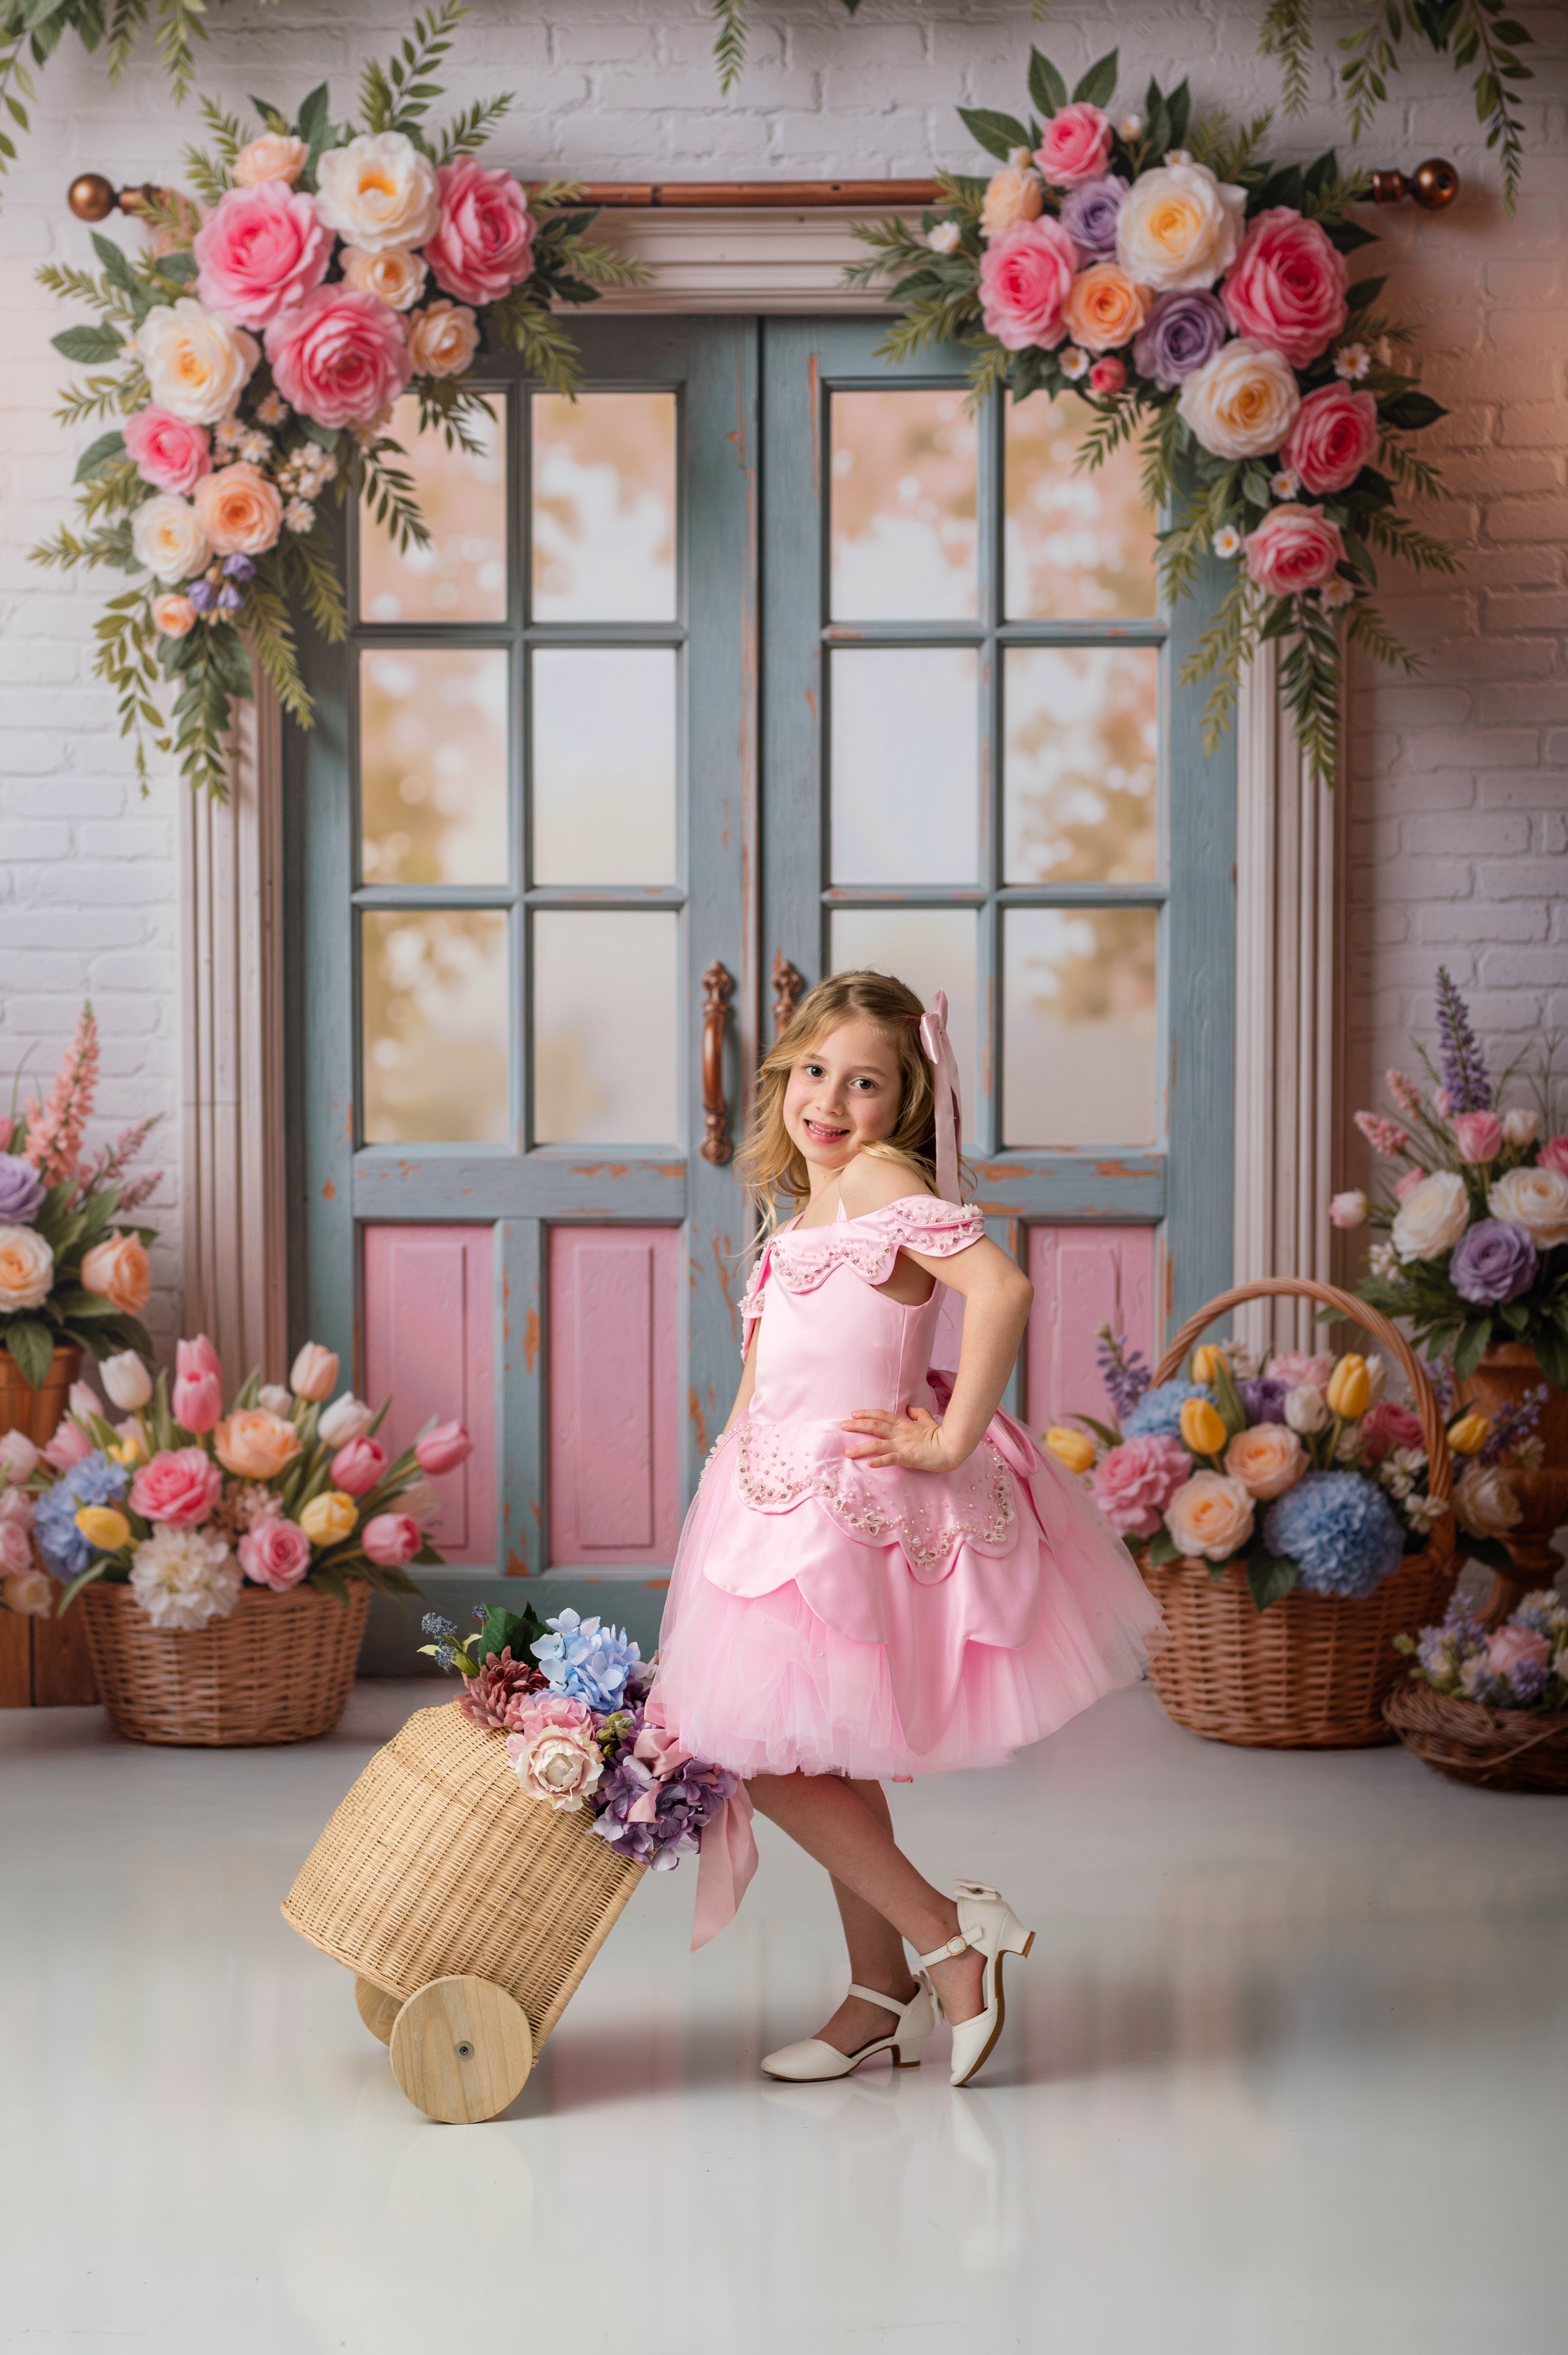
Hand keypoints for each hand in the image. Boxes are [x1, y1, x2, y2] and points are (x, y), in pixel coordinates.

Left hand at [840, 1404, 964, 1474]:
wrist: (953, 1447)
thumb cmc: (941, 1435)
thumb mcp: (928, 1420)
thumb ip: (918, 1414)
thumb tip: (910, 1408)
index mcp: (904, 1424)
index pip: (882, 1415)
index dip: (867, 1413)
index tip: (853, 1414)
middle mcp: (900, 1433)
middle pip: (874, 1425)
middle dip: (856, 1425)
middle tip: (842, 1426)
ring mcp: (903, 1445)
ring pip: (878, 1444)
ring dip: (861, 1447)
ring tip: (847, 1452)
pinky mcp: (909, 1457)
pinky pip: (892, 1459)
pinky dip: (880, 1461)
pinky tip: (869, 1464)